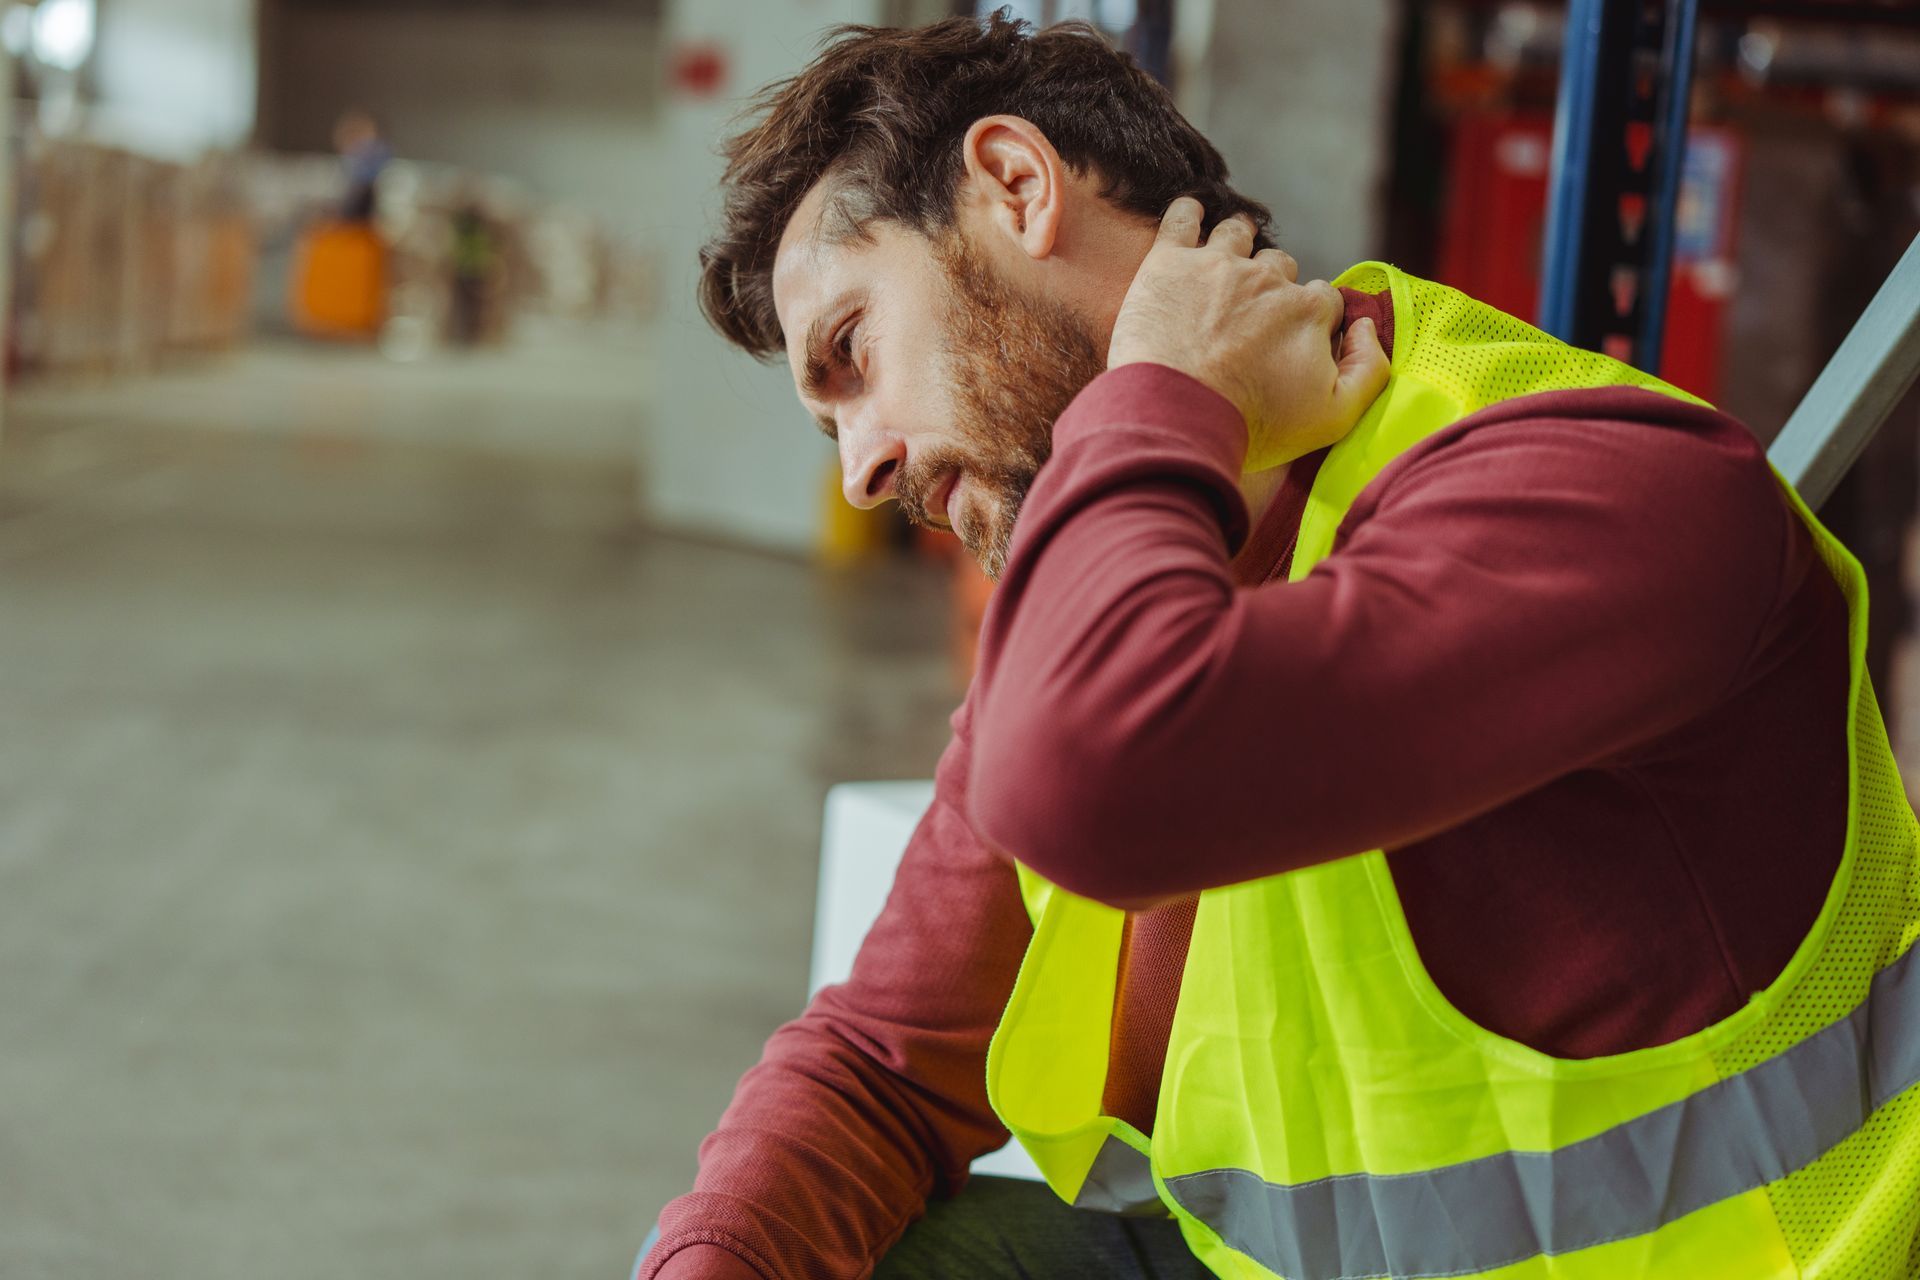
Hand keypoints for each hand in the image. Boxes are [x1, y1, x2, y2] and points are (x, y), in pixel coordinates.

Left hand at [1107, 198, 1389, 468]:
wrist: (1178, 416)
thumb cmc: (1254, 424)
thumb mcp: (1334, 417)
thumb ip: (1369, 371)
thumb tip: (1366, 328)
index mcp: (1307, 310)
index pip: (1323, 299)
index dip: (1313, 316)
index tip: (1294, 336)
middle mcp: (1267, 278)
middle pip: (1279, 265)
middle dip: (1273, 281)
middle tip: (1253, 307)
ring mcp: (1217, 264)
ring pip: (1236, 234)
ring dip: (1238, 240)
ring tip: (1228, 254)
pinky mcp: (1169, 262)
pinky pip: (1182, 218)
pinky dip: (1188, 212)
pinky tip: (1190, 214)